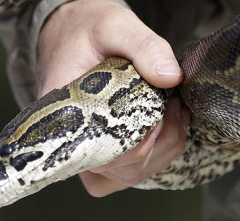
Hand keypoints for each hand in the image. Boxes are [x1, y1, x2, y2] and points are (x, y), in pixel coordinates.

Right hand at [37, 0, 190, 196]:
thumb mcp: (114, 26)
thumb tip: (171, 77)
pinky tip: (166, 129)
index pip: (101, 150)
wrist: (70, 33)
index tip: (162, 108)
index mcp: (65, 112)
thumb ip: (144, 46)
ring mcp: (87, 150)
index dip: (139, 139)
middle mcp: (73, 139)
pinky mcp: (102, 152)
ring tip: (174, 115)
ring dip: (161, 152)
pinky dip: (154, 158)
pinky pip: (126, 174)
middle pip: (119, 171)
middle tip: (174, 107)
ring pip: (126, 176)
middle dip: (158, 143)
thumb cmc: (86, 30)